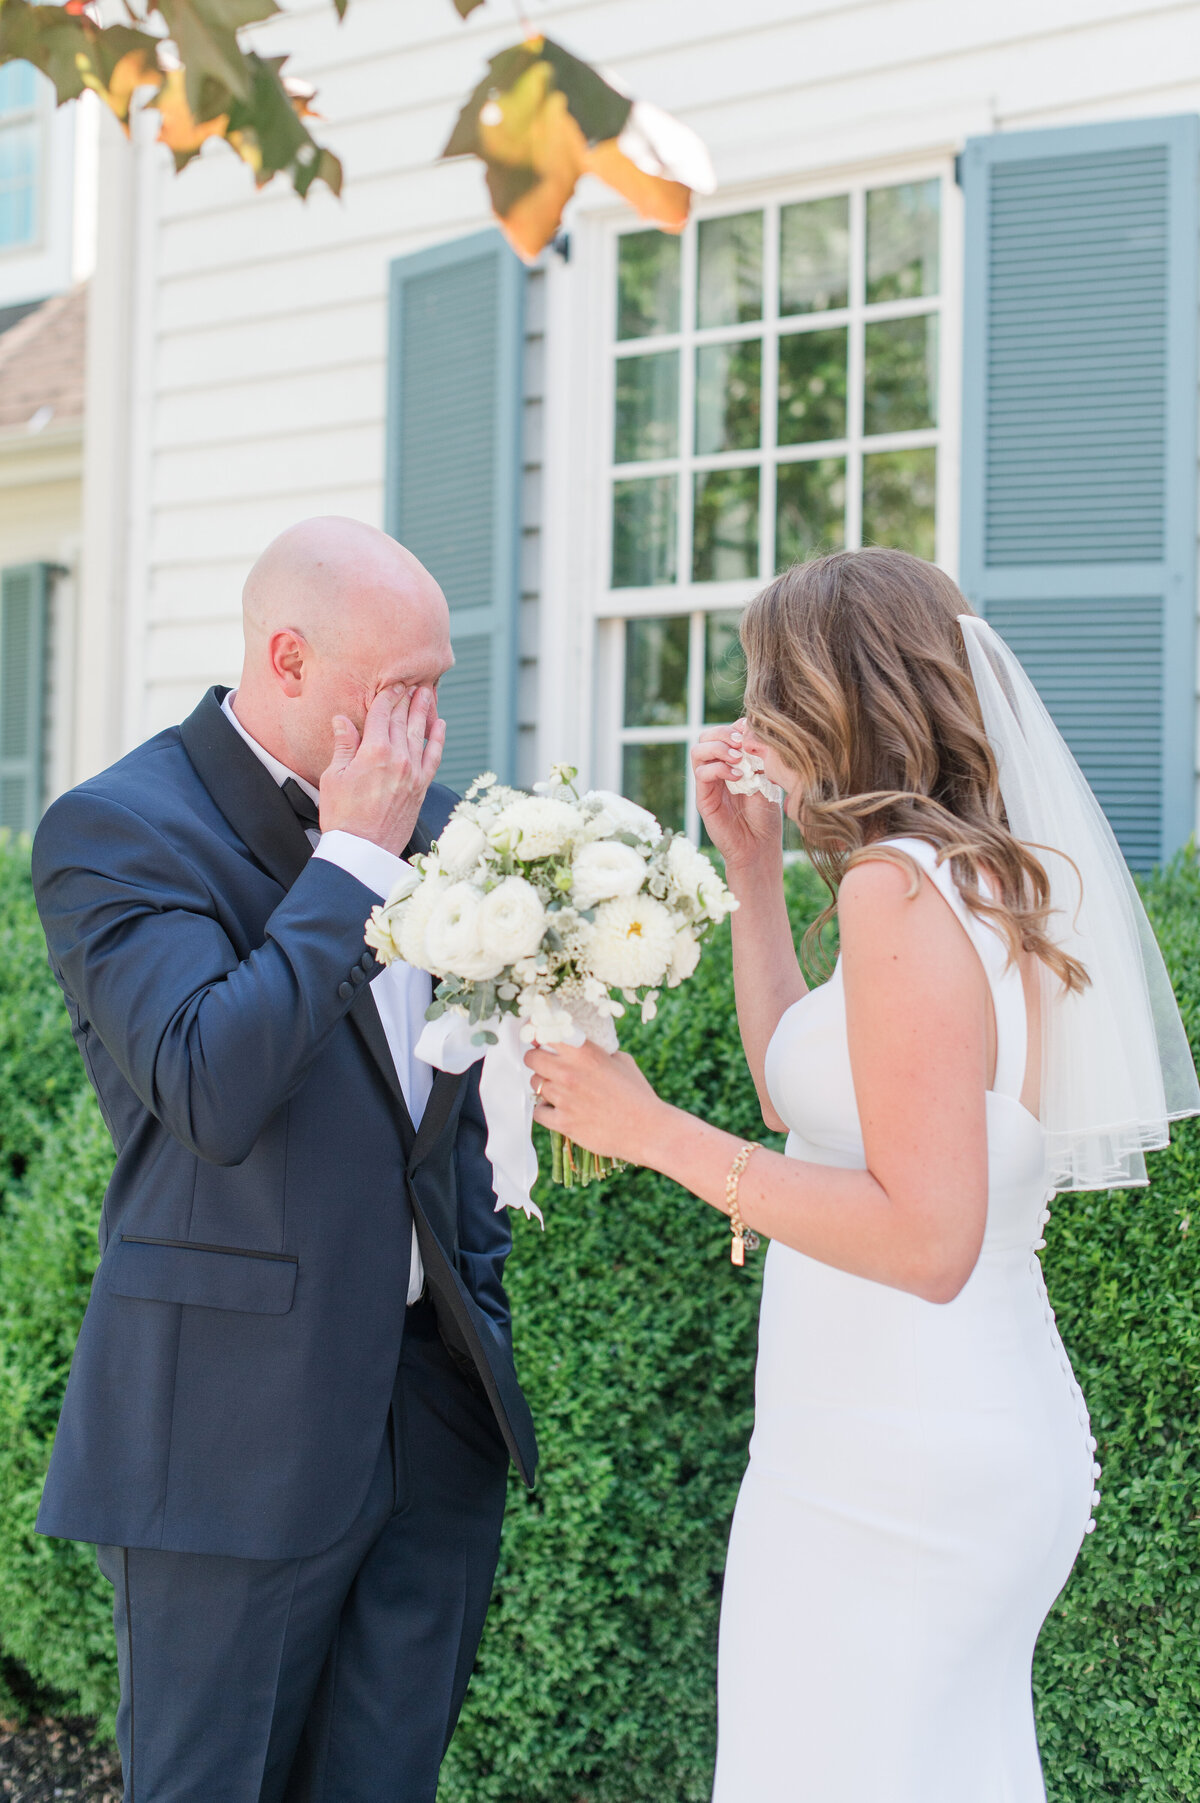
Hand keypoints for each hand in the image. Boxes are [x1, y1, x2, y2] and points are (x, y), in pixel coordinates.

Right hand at [318, 685, 445, 855]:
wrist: (363, 850)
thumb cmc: (342, 817)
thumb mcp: (334, 777)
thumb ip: (343, 746)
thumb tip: (342, 720)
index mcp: (374, 752)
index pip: (383, 714)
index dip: (388, 696)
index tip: (393, 683)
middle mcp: (399, 758)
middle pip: (404, 720)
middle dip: (408, 699)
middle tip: (414, 681)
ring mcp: (413, 773)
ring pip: (421, 734)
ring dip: (425, 712)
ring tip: (428, 694)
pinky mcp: (421, 787)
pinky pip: (434, 757)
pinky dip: (438, 739)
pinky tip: (440, 725)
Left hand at [525, 1041, 664, 1165]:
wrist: (647, 1129)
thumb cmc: (638, 1094)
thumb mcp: (623, 1061)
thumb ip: (599, 1052)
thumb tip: (584, 1049)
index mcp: (585, 1052)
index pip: (546, 1032)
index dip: (539, 1034)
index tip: (538, 1038)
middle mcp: (570, 1071)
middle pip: (531, 1057)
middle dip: (536, 1060)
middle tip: (546, 1066)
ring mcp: (564, 1098)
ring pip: (535, 1084)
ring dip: (544, 1086)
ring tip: (560, 1091)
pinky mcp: (563, 1122)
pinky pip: (539, 1112)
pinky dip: (546, 1111)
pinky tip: (558, 1111)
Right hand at [692, 721, 782, 872]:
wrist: (760, 847)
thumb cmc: (767, 815)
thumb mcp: (767, 779)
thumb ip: (758, 756)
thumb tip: (752, 729)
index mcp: (733, 762)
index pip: (725, 732)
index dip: (735, 727)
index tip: (751, 730)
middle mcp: (717, 770)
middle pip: (706, 736)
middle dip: (723, 733)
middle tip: (741, 742)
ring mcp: (708, 784)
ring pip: (698, 750)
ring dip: (718, 748)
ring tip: (738, 757)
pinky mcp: (703, 798)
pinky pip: (701, 773)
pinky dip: (719, 768)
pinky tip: (737, 776)